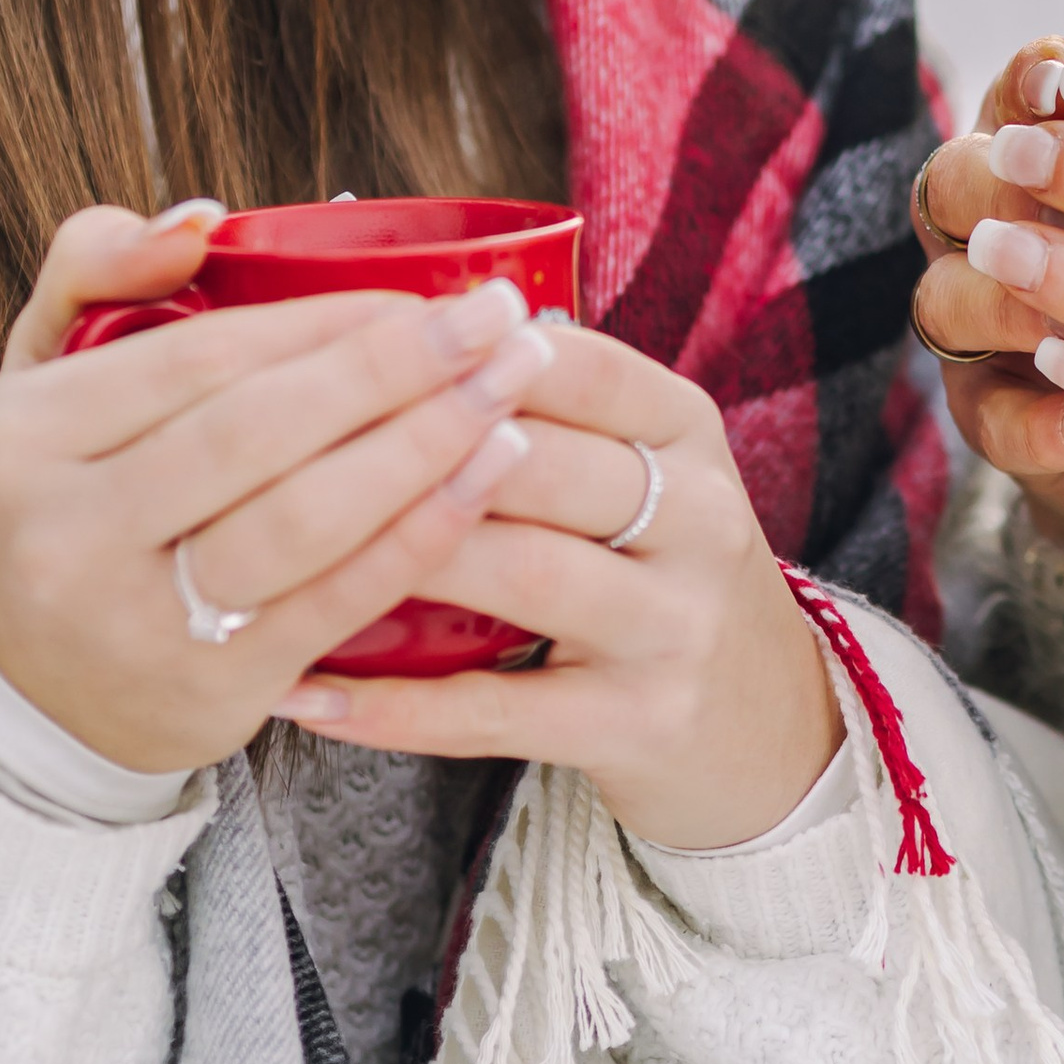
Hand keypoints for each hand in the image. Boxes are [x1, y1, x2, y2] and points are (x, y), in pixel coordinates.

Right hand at [0, 206, 559, 769]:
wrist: (36, 688)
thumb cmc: (70, 497)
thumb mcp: (44, 375)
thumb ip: (97, 268)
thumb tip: (200, 220)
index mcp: (24, 434)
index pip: (199, 356)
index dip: (324, 320)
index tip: (423, 290)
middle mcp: (67, 532)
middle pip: (259, 431)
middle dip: (396, 368)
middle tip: (500, 320)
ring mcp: (138, 622)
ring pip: (307, 518)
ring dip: (428, 445)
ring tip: (510, 388)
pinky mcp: (213, 692)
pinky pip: (341, 598)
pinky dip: (425, 529)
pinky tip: (490, 474)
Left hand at [271, 325, 838, 850]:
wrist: (771, 728)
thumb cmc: (662, 577)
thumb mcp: (647, 474)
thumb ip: (552, 415)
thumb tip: (397, 335)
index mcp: (687, 436)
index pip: (584, 369)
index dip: (471, 353)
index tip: (367, 342)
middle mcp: (701, 522)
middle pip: (545, 465)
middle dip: (417, 446)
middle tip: (293, 442)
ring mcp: (676, 628)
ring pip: (524, 575)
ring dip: (399, 557)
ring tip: (292, 549)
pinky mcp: (641, 725)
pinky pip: (496, 712)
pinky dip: (391, 707)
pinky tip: (305, 694)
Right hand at [914, 38, 1063, 561]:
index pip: (1027, 84)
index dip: (1043, 77)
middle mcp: (1007, 211)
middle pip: (964, 179)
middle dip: (1022, 190)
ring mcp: (995, 316)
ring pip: (959, 298)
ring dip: (1028, 310)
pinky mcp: (1003, 413)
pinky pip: (999, 418)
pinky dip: (1046, 422)